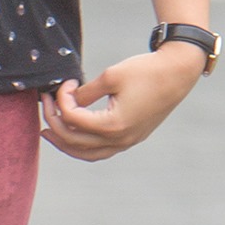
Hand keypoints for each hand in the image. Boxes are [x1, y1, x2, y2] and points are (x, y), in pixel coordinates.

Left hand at [41, 43, 206, 160]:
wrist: (178, 73)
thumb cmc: (146, 70)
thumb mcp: (110, 76)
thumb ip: (84, 93)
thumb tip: (66, 100)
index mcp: (113, 125)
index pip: (72, 119)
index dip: (62, 100)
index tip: (66, 83)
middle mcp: (120, 140)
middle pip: (74, 142)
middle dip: (54, 122)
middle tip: (46, 104)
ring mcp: (127, 142)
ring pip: (87, 154)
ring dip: (65, 143)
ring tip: (48, 132)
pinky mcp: (132, 138)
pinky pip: (101, 151)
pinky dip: (83, 146)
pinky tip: (74, 135)